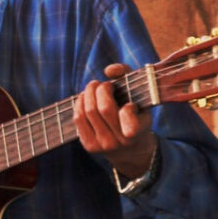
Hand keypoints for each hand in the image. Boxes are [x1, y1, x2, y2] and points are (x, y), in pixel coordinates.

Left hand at [74, 63, 156, 178]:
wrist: (130, 148)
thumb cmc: (135, 114)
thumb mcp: (139, 96)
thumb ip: (127, 75)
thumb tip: (108, 70)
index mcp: (138, 130)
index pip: (128, 115)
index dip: (126, 107)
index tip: (127, 103)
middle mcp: (121, 141)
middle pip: (103, 108)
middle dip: (100, 89)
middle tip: (101, 84)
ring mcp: (104, 145)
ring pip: (89, 112)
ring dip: (87, 93)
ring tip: (92, 87)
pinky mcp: (89, 146)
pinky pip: (78, 119)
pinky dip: (79, 103)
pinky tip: (84, 98)